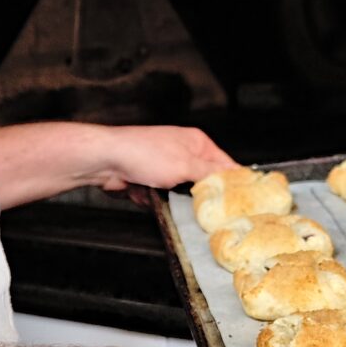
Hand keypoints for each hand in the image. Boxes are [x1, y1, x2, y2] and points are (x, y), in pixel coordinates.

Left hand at [89, 125, 237, 193]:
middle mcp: (182, 153)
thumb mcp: (186, 165)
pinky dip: (153, 199)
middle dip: (194, 195)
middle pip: (202, 182)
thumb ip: (212, 173)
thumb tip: (235, 177)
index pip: (224, 164)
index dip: (231, 182)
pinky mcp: (149, 180)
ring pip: (179, 194)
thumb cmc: (143, 153)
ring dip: (170, 199)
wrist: (106, 160)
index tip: (239, 201)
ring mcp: (164, 167)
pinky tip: (144, 193)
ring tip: (160, 193)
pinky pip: (161, 198)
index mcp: (196, 142)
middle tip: (195, 204)